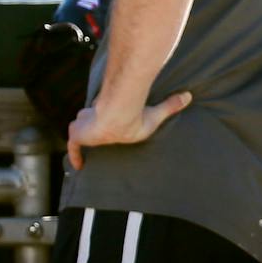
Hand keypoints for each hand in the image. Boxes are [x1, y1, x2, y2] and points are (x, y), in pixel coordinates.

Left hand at [66, 91, 192, 169]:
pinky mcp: (77, 134)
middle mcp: (95, 116)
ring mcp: (83, 124)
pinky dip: (75, 155)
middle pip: (89, 118)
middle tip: (96, 132)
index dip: (104, 116)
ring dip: (83, 134)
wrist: (118, 118)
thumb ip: (170, 105)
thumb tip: (188, 96)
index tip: (106, 122)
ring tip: (87, 147)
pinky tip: (79, 166)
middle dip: (91, 122)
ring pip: (80, 127)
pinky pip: (73, 147)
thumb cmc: (136, 117)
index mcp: (111, 112)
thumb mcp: (155, 113)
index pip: (103, 112)